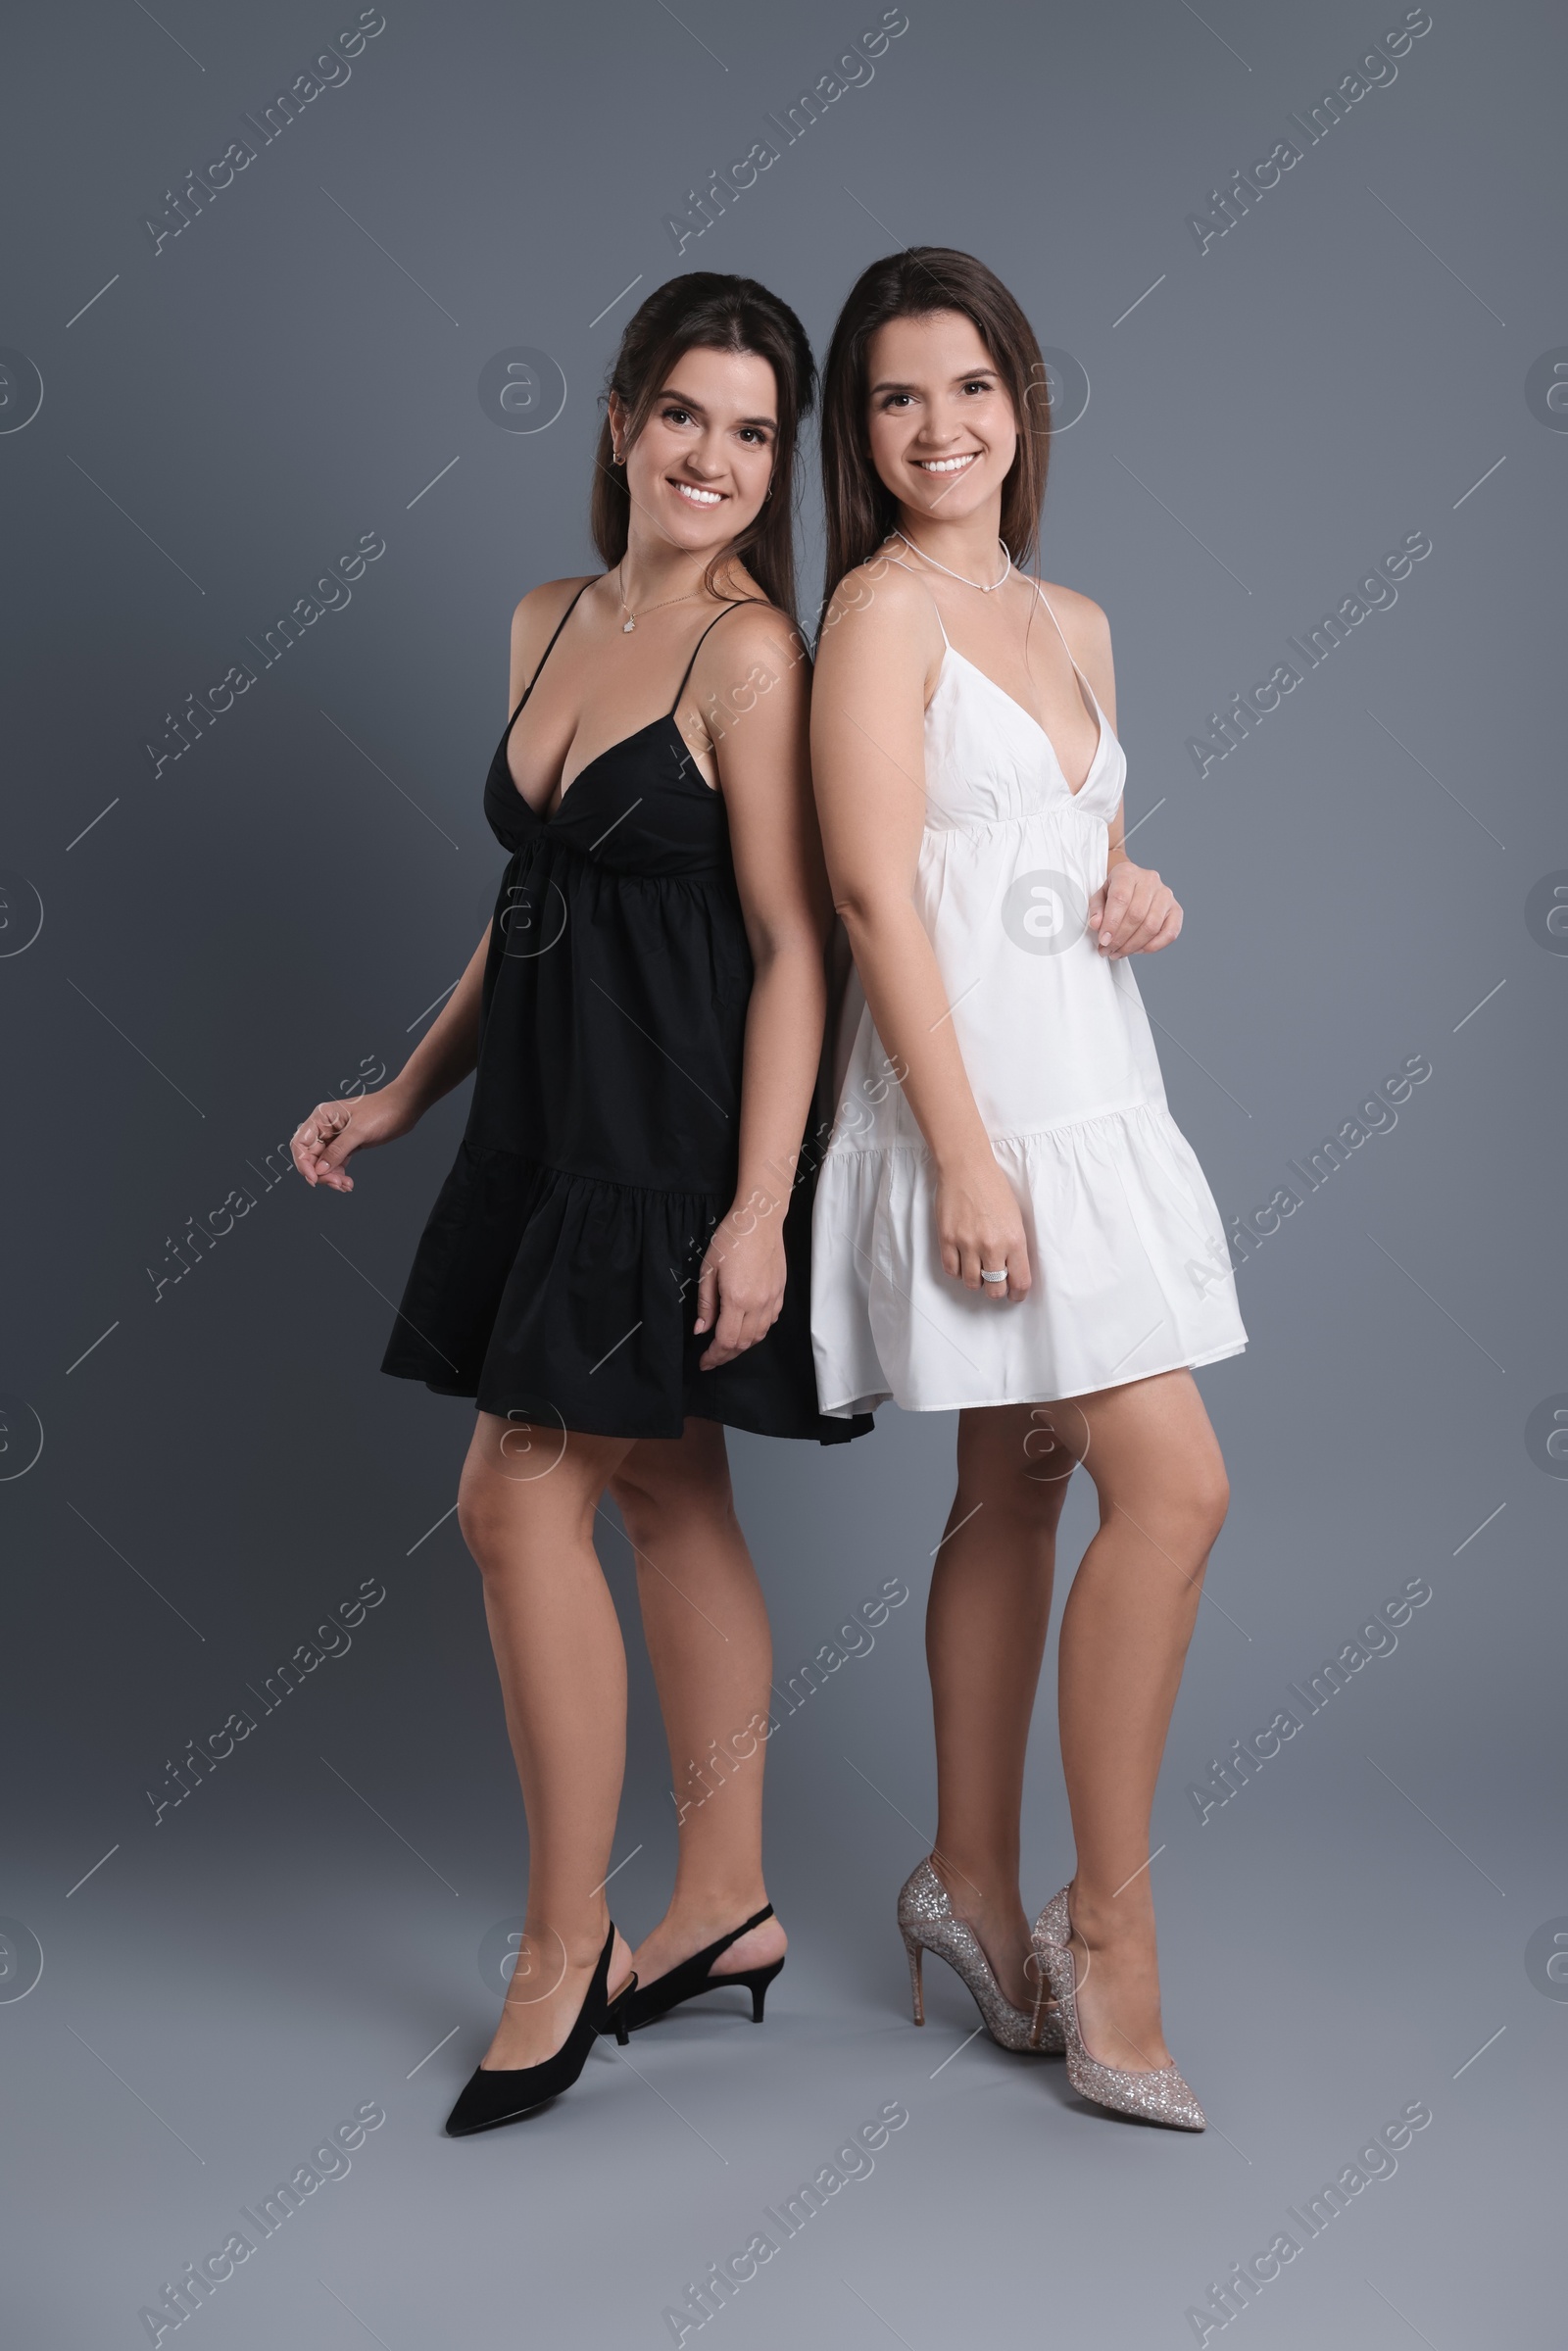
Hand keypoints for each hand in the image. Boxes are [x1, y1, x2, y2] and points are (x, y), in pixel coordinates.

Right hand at [290, 1082, 419, 1192]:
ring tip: (345, 1185)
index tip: (313, 1179)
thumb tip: (319, 1170)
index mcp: (321, 1117)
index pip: (301, 1144)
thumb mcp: (358, 1132)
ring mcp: (335, 1137)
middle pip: (311, 1157)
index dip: (303, 1163)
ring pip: (324, 1163)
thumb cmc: (381, 1111)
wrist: (404, 1108)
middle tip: (337, 1185)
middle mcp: (325, 1127)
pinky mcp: (347, 1145)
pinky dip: (339, 1174)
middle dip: (321, 1173)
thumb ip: (338, 1151)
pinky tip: (348, 1183)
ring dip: (331, 1177)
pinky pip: (336, 1163)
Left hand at [693, 1194, 787, 1367]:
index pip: (726, 1341)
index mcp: (737, 1299)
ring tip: (726, 1347)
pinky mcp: (780, 1292)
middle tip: (711, 1358)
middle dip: (726, 1356)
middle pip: (744, 1343)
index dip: (714, 1356)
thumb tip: (701, 1330)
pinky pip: (769, 1322)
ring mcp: (772, 1299)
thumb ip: (706, 1304)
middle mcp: (759, 1303)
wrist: (760, 1220)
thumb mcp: (708, 1269)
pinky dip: (757, 1332)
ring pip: (759, 1336)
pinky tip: (746, 1328)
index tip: (703, 1361)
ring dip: (742, 1346)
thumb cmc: (732, 1238)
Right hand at [935, 1155, 1030, 1301]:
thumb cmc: (994, 1188)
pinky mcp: (947, 1239)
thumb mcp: (1015, 1218)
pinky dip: (957, 1271)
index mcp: (1014, 1240)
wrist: (967, 1168)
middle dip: (996, 1291)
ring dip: (975, 1281)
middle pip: (995, 1289)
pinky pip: (951, 1271)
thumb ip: (1015, 1246)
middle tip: (995, 1286)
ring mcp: (967, 1244)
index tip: (1015, 1294)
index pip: (1020, 1282)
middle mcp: (992, 1246)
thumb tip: (1012, 1270)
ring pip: (972, 1283)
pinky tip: (961, 1262)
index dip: (1018, 1294)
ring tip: (977, 1270)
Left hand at [1088, 861, 1181, 957]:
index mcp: (1128, 872)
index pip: (1120, 898)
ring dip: (1133, 945)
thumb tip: (1096, 925)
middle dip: (1120, 939)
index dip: (1111, 923)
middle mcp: (1150, 880)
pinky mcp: (1176, 909)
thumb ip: (1096, 910)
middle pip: (1136, 915)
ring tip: (1119, 952)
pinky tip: (1138, 950)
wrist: (1132, 884)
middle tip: (1108, 950)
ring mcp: (1165, 894)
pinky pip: (1170, 933)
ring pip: (1151, 926)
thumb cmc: (1115, 892)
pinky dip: (1153, 946)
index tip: (1103, 940)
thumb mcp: (1099, 896)